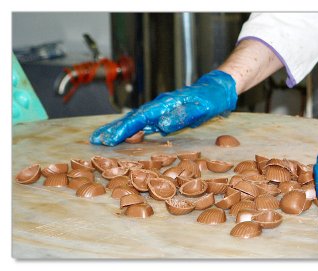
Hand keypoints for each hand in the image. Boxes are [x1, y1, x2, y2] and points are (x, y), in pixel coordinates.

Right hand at [90, 70, 237, 145]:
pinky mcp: (163, 115)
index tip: (108, 139)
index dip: (123, 129)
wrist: (216, 89)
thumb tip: (161, 123)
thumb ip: (182, 115)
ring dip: (118, 129)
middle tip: (95, 140)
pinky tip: (124, 137)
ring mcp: (159, 110)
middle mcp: (158, 107)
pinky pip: (143, 124)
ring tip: (101, 138)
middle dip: (113, 129)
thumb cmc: (210, 99)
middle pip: (131, 118)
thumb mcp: (201, 108)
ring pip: (134, 121)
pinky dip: (131, 130)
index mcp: (165, 105)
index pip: (139, 118)